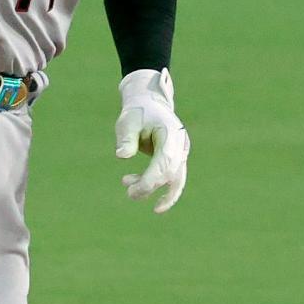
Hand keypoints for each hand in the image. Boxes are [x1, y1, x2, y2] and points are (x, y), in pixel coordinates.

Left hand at [114, 68, 189, 214]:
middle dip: (149, 186)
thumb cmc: (138, 113)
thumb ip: (127, 138)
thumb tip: (122, 155)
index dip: (151, 179)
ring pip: (176, 180)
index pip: (165, 161)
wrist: (149, 104)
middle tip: (129, 193)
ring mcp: (181, 153)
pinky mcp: (177, 159)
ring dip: (157, 191)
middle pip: (170, 173)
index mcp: (171, 132)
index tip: (134, 191)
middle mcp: (180, 145)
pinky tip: (149, 198)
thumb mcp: (128, 121)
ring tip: (131, 194)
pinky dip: (165, 192)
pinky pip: (175, 180)